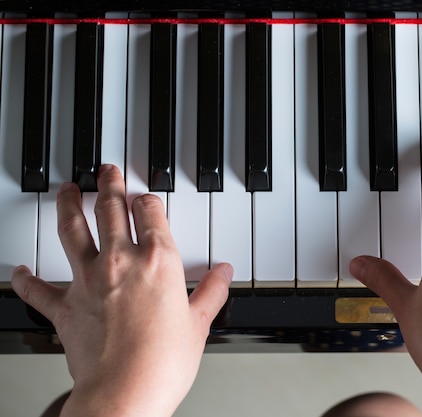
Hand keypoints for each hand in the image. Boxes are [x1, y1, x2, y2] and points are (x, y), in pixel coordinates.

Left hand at [11, 165, 232, 416]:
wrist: (125, 392)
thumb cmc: (163, 362)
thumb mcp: (199, 324)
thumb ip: (212, 292)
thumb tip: (224, 273)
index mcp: (159, 261)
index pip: (151, 213)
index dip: (149, 201)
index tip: (148, 199)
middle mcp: (121, 261)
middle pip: (111, 209)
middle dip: (109, 185)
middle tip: (106, 171)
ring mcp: (89, 280)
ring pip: (73, 230)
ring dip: (69, 205)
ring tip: (68, 189)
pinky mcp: (65, 306)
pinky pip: (38, 288)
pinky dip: (27, 279)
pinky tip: (20, 271)